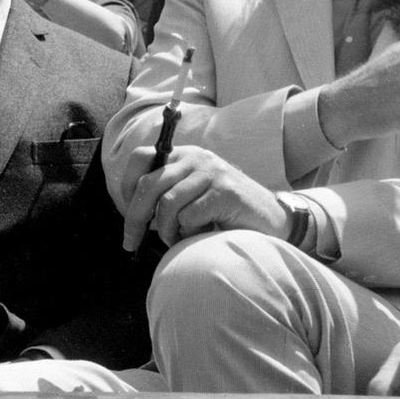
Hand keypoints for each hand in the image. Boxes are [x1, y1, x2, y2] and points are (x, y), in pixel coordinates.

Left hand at [121, 144, 288, 252]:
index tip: (127, 212)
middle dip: (134, 218)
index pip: (142, 157)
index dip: (126, 186)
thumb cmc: (228, 213)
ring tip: (178, 238)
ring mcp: (212, 173)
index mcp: (186, 155)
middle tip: (131, 242)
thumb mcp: (195, 196)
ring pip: (166, 204)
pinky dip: (189, 233)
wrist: (273, 220)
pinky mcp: (225, 192)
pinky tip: (203, 234)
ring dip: (166, 230)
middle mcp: (197, 158)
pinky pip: (188, 217)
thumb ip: (169, 193)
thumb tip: (132, 210)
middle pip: (148, 184)